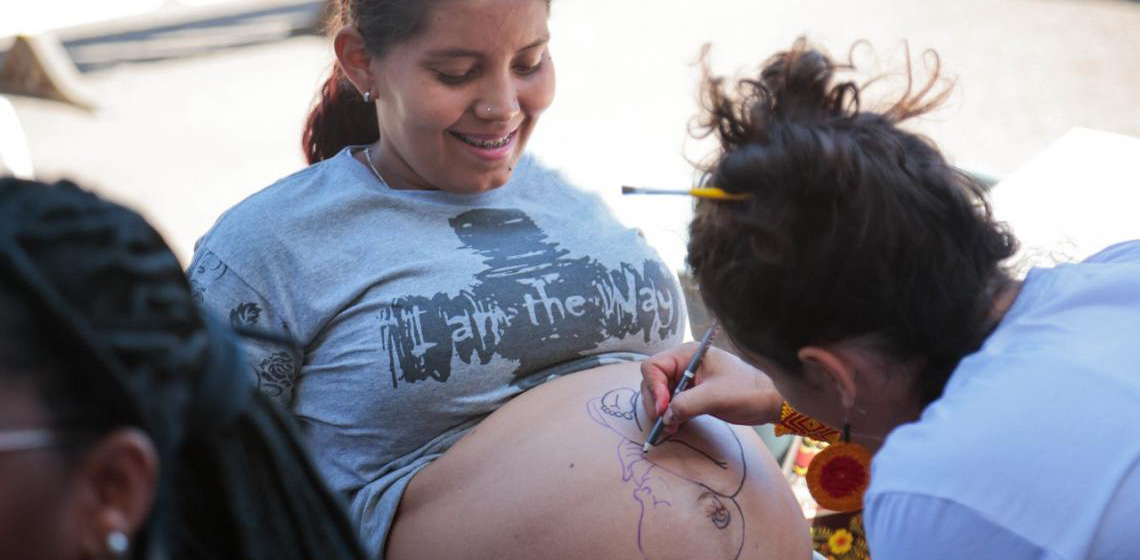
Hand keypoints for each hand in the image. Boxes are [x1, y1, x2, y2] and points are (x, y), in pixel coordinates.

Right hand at [640, 344, 783, 435]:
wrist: (770, 401)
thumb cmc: (747, 391)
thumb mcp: (715, 397)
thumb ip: (686, 405)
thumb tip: (664, 417)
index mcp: (688, 354)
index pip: (654, 367)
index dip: (654, 388)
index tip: (663, 409)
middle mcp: (684, 364)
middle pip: (654, 380)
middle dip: (655, 402)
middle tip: (664, 422)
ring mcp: (688, 379)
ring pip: (661, 393)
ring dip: (662, 411)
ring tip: (670, 427)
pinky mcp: (694, 393)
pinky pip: (673, 402)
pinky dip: (671, 414)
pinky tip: (676, 425)